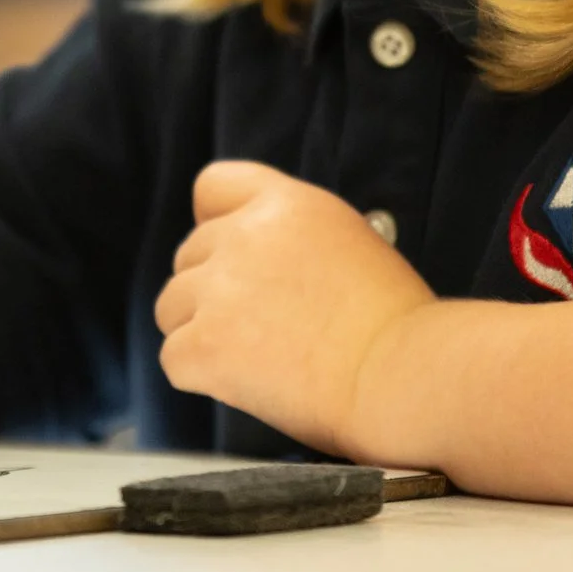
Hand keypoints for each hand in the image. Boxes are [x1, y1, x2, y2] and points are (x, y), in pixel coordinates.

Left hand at [153, 161, 435, 456]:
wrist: (401, 374)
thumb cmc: (393, 323)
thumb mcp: (349, 243)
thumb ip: (294, 240)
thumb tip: (264, 266)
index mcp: (285, 203)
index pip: (214, 186)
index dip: (213, 222)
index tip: (227, 255)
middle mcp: (244, 235)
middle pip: (188, 256)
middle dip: (212, 291)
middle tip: (262, 329)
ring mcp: (219, 289)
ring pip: (171, 307)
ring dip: (201, 333)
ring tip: (257, 359)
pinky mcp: (204, 343)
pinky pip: (175, 358)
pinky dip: (203, 377)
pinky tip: (250, 385)